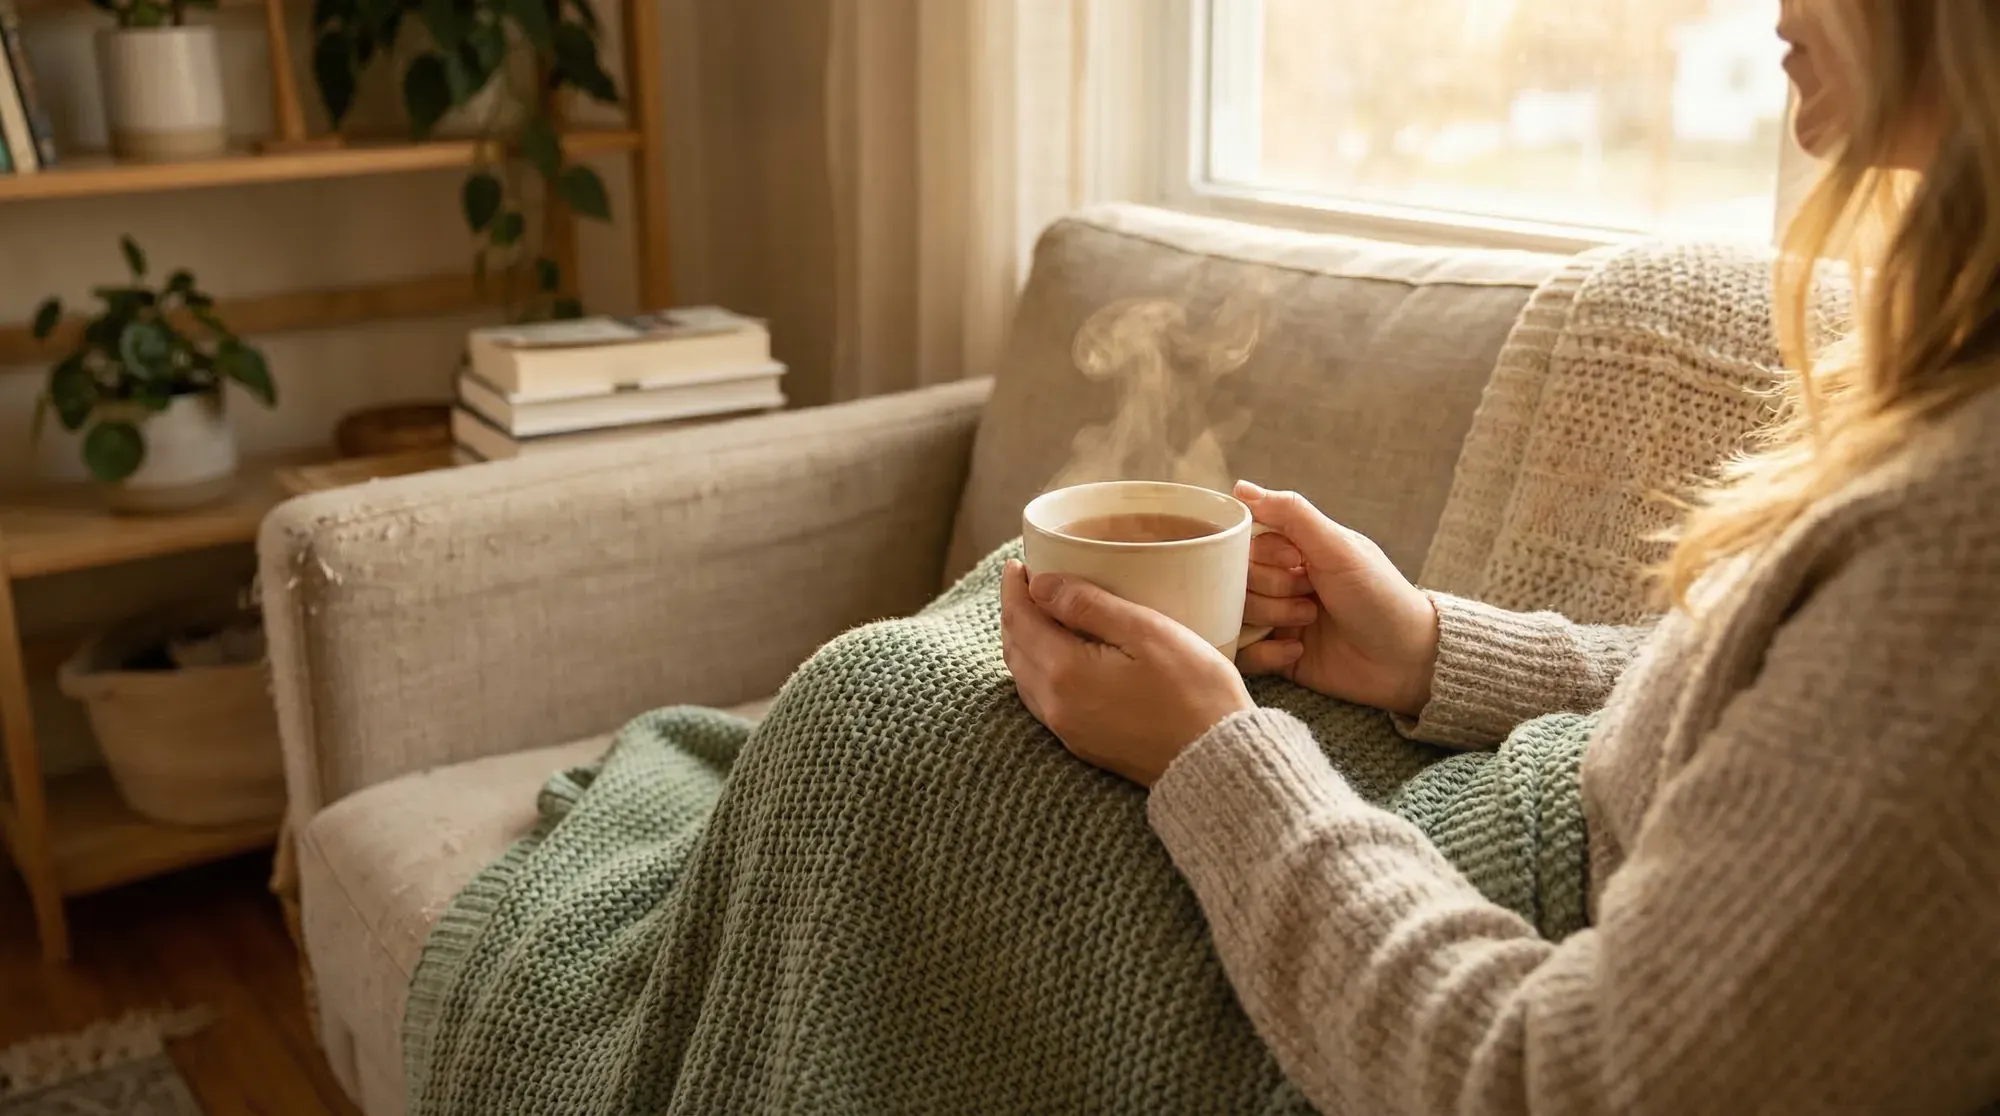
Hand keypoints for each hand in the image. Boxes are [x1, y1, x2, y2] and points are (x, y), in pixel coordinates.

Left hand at [1000, 559, 1254, 786]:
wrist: (1215, 757)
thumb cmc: (1193, 689)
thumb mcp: (1146, 632)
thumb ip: (1089, 606)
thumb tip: (1041, 586)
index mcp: (1065, 672)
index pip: (1021, 620)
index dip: (1014, 588)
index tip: (1018, 564)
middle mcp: (1055, 705)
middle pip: (1015, 649)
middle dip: (1015, 613)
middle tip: (1025, 584)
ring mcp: (1067, 730)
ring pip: (1024, 677)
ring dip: (1022, 642)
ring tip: (1037, 615)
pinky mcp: (1083, 744)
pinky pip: (1041, 700)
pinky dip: (1036, 670)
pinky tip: (1054, 659)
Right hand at [1233, 481, 1440, 716]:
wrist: (1404, 659)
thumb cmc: (1379, 595)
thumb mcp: (1337, 547)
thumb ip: (1291, 513)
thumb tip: (1240, 487)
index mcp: (1296, 550)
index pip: (1246, 544)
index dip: (1265, 555)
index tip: (1296, 560)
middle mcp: (1282, 582)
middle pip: (1237, 580)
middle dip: (1272, 589)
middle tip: (1309, 596)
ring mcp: (1277, 619)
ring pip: (1236, 614)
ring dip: (1273, 617)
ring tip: (1310, 620)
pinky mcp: (1276, 655)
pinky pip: (1242, 653)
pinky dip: (1265, 653)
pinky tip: (1298, 650)